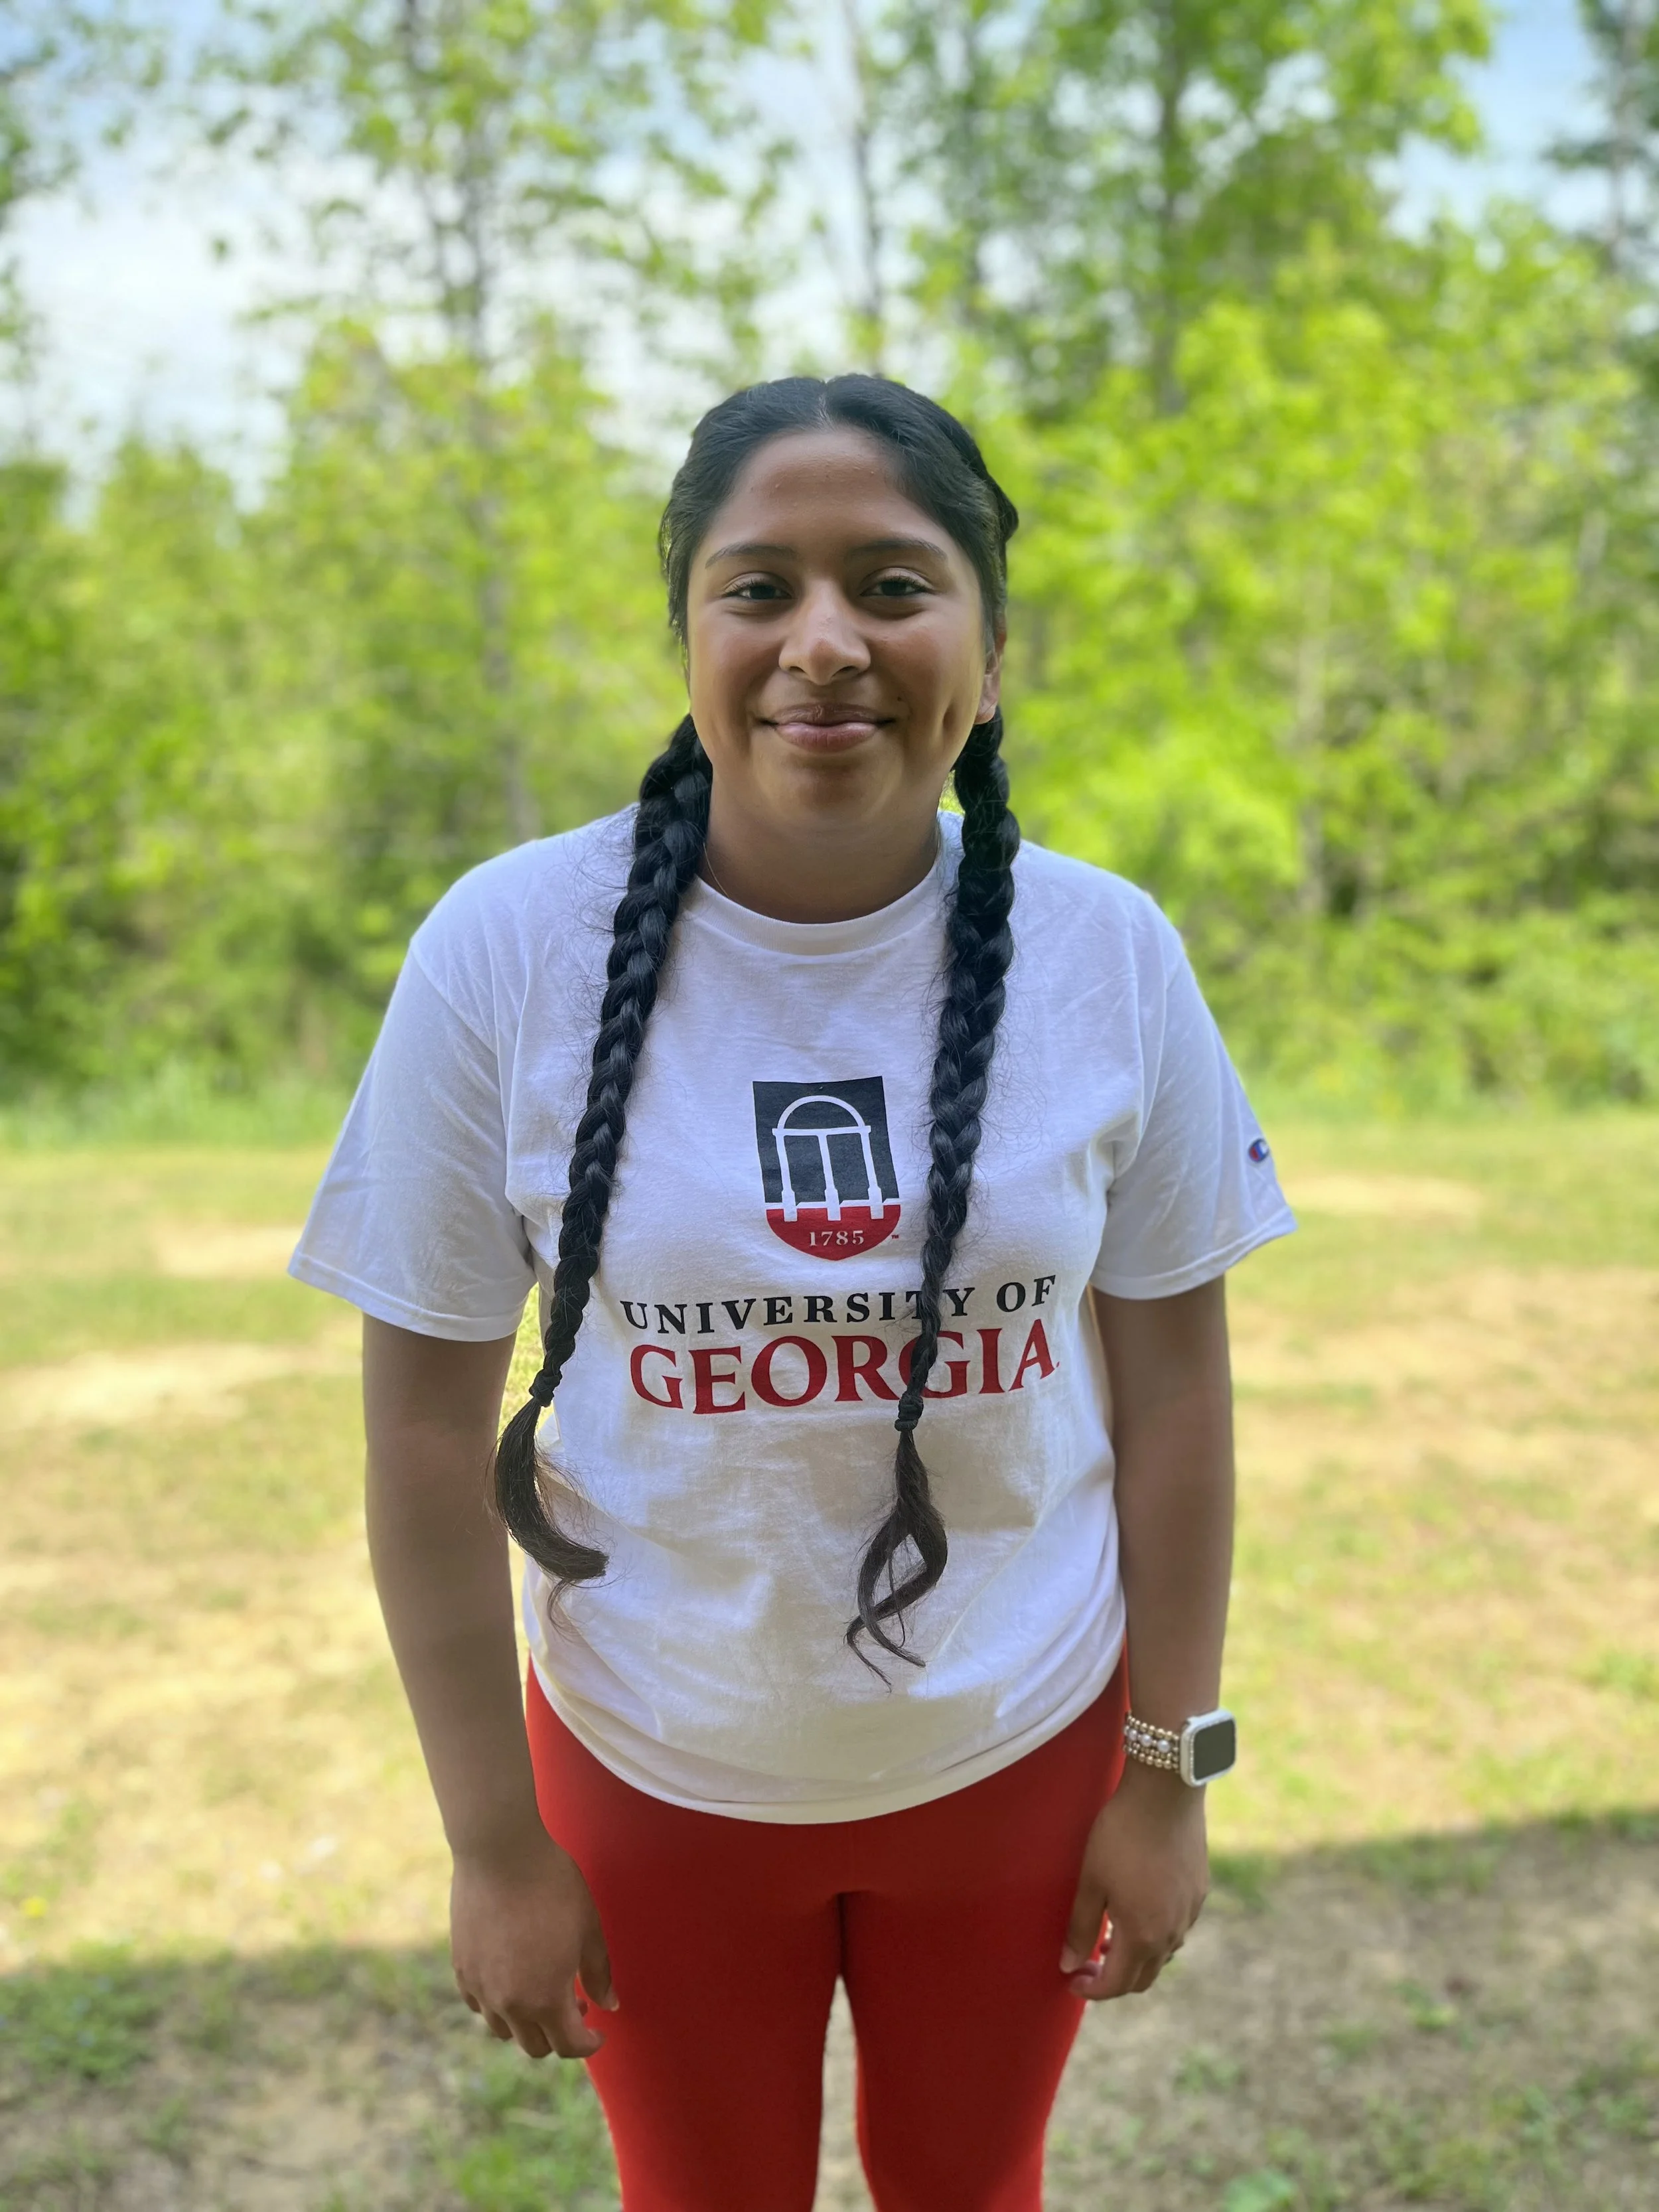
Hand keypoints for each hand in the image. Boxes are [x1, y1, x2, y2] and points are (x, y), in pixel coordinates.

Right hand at [450, 1829, 617, 2059]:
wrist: (502, 1853)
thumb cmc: (553, 1887)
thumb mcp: (589, 1930)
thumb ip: (600, 1974)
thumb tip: (610, 2005)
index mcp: (546, 1999)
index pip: (568, 2046)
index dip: (589, 2044)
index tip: (599, 2032)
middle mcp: (509, 2004)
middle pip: (535, 2046)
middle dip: (560, 2035)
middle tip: (577, 2003)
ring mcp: (480, 1988)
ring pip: (503, 2029)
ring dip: (527, 2023)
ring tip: (543, 1990)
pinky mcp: (461, 1968)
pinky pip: (478, 2004)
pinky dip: (497, 2004)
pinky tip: (511, 1978)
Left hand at [1059, 1761, 1208, 2000]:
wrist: (1166, 1793)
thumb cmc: (1121, 1835)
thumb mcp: (1092, 1880)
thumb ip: (1080, 1927)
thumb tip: (1069, 1965)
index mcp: (1143, 1936)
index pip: (1117, 1984)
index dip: (1092, 1989)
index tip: (1072, 1980)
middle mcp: (1172, 1933)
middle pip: (1144, 1978)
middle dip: (1114, 1980)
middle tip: (1087, 1964)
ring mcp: (1190, 1913)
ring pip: (1163, 1955)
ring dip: (1136, 1958)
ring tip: (1109, 1938)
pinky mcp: (1199, 1892)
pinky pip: (1177, 1929)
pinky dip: (1155, 1935)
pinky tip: (1139, 1911)